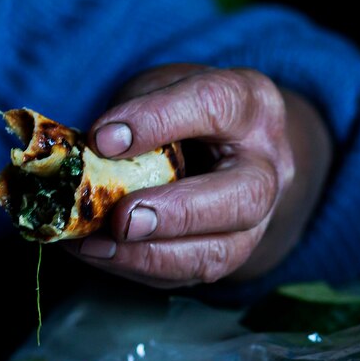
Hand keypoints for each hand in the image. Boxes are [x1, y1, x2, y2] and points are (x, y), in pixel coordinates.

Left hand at [63, 64, 331, 288]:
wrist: (228, 149)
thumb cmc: (185, 112)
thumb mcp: (162, 87)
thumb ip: (136, 111)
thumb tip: (91, 155)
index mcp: (250, 104)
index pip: (215, 106)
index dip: (158, 121)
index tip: (102, 139)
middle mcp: (269, 164)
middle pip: (245, 196)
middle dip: (179, 212)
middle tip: (122, 219)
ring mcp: (259, 217)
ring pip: (222, 251)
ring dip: (151, 255)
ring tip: (95, 246)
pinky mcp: (234, 251)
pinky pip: (193, 273)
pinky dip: (141, 268)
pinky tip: (102, 254)